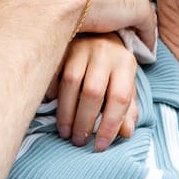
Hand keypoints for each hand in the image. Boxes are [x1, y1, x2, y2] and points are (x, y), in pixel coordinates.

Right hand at [48, 33, 139, 149]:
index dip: (110, 125)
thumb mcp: (126, 83)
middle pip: (93, 92)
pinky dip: (52, 92)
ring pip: (71, 84)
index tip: (100, 146)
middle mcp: (105, 52)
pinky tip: (53, 105)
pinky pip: (53, 73)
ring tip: (65, 132)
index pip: (120, 97)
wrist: (99, 33)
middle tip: (78, 141)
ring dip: (66, 113)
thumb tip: (127, 133)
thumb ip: (127, 107)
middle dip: (84, 122)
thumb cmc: (113, 66)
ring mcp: (82, 48)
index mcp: (125, 63)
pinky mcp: (62, 47)